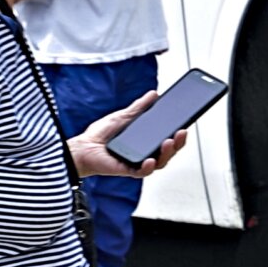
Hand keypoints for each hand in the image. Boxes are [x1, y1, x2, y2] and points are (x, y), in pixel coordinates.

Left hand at [70, 93, 189, 178]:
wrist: (82, 146)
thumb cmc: (101, 135)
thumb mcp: (124, 116)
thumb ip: (139, 107)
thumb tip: (154, 94)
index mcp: (145, 141)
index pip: (167, 138)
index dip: (178, 134)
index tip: (185, 124)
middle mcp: (145, 153)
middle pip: (169, 151)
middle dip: (178, 143)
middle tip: (182, 132)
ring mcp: (137, 163)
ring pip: (160, 162)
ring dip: (168, 153)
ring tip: (169, 142)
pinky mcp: (127, 170)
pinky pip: (142, 172)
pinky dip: (149, 167)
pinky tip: (151, 159)